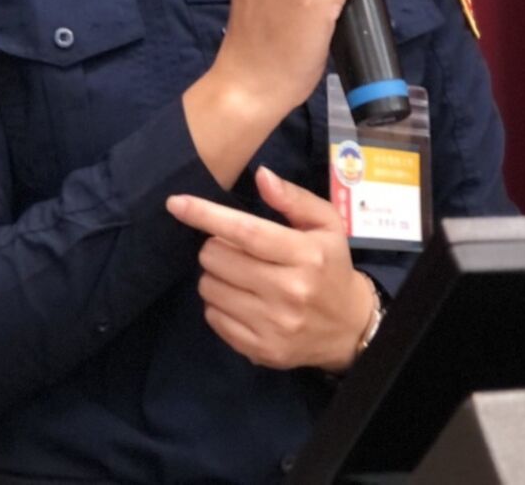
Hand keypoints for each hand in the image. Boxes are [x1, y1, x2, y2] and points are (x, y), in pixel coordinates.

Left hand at [167, 165, 373, 372]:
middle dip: (215, 247)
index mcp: (306, 255)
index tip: (176, 203)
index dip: (206, 215)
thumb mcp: (326, 224)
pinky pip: (213, 319)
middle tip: (233, 249)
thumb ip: (293, 198)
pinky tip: (239, 299)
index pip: (246, 231)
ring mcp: (274, 325)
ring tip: (237, 275)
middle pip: (218, 258)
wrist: (349, 327)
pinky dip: (218, 304)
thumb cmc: (330, 266)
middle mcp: (289, 291)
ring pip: (210, 288)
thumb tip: (261, 175)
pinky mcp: (262, 350)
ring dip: (214, 275)